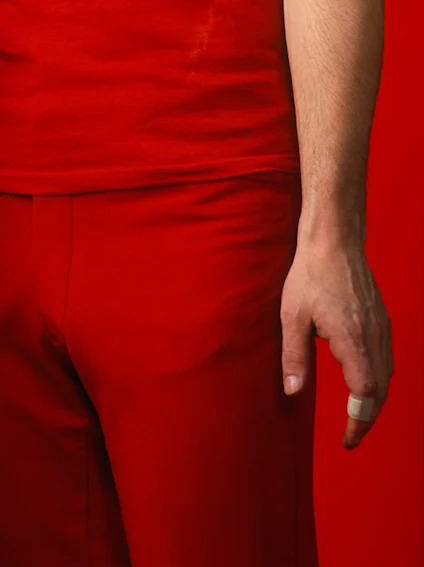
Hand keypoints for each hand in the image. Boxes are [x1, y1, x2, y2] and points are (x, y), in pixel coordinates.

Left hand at [281, 240, 391, 448]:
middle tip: (350, 436)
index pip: (365, 394)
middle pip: (380, 391)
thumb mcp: (292, 315)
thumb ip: (294, 356)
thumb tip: (293, 392)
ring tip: (355, 416)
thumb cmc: (310, 275)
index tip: (347, 439)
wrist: (335, 241)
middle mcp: (373, 336)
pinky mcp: (382, 320)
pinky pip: (387, 359)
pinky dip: (379, 380)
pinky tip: (364, 384)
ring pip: (387, 376)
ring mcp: (382, 328)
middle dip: (366, 418)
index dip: (358, 421)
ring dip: (374, 401)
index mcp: (352, 338)